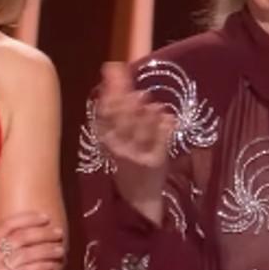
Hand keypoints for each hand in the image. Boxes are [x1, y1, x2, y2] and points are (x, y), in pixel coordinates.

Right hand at [0, 211, 64, 269]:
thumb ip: (1, 256)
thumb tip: (30, 245)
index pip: (6, 226)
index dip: (27, 218)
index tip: (45, 217)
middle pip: (20, 237)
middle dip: (43, 233)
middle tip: (59, 233)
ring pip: (26, 253)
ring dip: (47, 250)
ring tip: (60, 250)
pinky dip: (40, 267)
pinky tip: (51, 266)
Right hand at [97, 62, 175, 224]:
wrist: (140, 200)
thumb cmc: (129, 166)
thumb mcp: (117, 142)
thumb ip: (117, 116)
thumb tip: (118, 85)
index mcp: (107, 143)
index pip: (104, 113)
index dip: (107, 90)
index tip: (110, 69)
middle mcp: (120, 149)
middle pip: (120, 117)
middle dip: (121, 93)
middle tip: (124, 73)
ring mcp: (138, 155)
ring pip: (138, 129)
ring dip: (140, 110)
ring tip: (142, 95)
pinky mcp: (156, 161)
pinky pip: (159, 140)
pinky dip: (161, 125)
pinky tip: (164, 112)